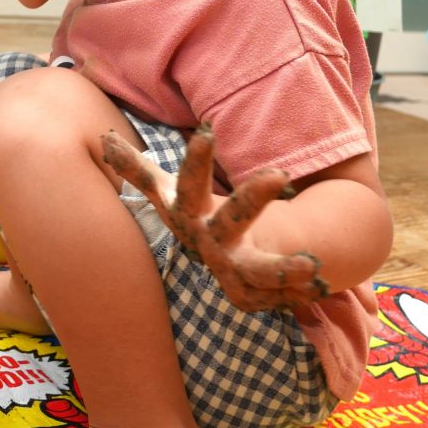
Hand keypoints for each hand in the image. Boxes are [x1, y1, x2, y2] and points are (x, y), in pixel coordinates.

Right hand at [101, 124, 327, 311]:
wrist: (210, 264)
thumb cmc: (191, 217)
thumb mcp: (166, 193)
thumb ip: (136, 169)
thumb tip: (102, 141)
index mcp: (191, 214)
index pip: (190, 184)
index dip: (197, 162)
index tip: (207, 132)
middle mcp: (211, 241)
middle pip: (232, 218)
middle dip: (253, 199)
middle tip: (279, 172)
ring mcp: (234, 269)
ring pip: (259, 271)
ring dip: (283, 269)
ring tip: (312, 264)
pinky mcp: (254, 293)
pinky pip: (279, 296)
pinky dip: (300, 293)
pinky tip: (324, 287)